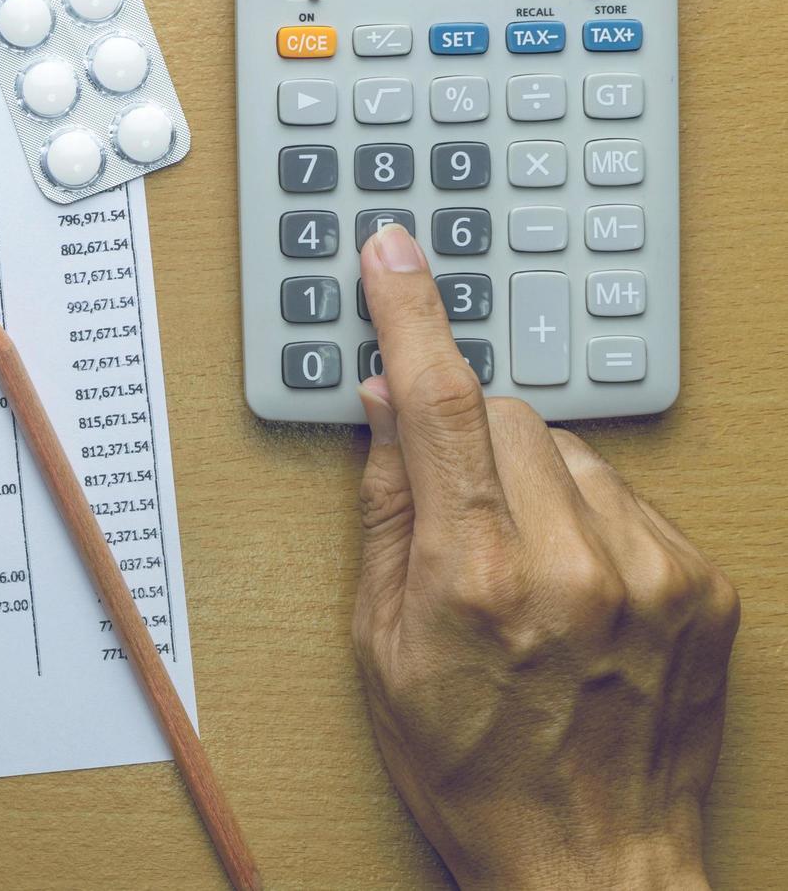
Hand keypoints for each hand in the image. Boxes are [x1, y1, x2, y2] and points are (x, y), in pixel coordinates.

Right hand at [352, 225, 739, 890]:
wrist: (590, 862)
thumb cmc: (471, 771)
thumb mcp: (379, 651)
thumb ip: (386, 513)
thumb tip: (388, 410)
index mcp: (474, 580)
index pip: (438, 406)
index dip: (411, 316)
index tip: (397, 254)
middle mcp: (572, 564)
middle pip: (506, 414)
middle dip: (465, 439)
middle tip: (452, 514)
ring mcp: (652, 573)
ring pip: (567, 449)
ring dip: (529, 482)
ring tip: (520, 571)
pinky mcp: (703, 585)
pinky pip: (628, 496)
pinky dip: (588, 518)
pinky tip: (575, 588)